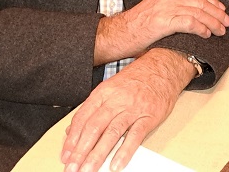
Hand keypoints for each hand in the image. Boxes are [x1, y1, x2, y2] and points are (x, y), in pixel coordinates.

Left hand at [61, 48, 194, 171]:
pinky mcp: (149, 116)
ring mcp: (133, 108)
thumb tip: (72, 131)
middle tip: (72, 168)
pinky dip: (125, 151)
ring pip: (112, 133)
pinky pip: (135, 136)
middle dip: (81, 151)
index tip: (65, 156)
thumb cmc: (136, 79)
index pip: (83, 118)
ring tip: (89, 170)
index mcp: (104, 92)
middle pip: (94, 127)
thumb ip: (91, 109)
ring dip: (98, 154)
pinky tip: (116, 164)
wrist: (163, 67)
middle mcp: (116, 100)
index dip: (72, 139)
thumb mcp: (110, 88)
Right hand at [95, 0, 228, 64]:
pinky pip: (189, 23)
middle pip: (201, 2)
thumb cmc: (140, 22)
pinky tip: (206, 34)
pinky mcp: (163, 21)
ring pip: (198, 12)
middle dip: (217, 13)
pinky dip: (201, 28)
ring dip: (213, 23)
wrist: (119, 33)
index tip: (223, 11)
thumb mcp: (161, 4)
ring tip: (220, 31)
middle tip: (227, 23)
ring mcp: (166, 8)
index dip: (213, 2)